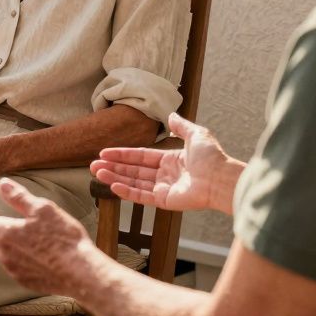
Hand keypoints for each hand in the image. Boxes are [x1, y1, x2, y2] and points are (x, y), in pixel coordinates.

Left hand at [0, 178, 99, 295]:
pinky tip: (39, 257)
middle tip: (15, 225)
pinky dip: (21, 261)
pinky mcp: (25, 282)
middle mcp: (4, 254)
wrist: (81, 273)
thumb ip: (19, 197)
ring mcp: (14, 271)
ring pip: (3, 255)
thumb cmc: (63, 238)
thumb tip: (2, 184)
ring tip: (30, 240)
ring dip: (9, 246)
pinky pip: (16, 269)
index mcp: (4, 234)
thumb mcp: (42, 209)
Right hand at [90, 113, 242, 214]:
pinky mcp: (165, 201)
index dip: (122, 154)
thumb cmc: (213, 158)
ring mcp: (164, 189)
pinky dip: (126, 192)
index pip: (140, 156)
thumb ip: (182, 126)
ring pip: (133, 183)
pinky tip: (112, 186)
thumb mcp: (197, 135)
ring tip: (97, 173)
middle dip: (113, 167)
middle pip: (133, 170)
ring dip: (114, 178)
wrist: (222, 179)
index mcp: (171, 160)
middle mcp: (165, 175)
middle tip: (93, 165)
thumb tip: (171, 115)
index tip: (104, 152)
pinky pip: (141, 196)